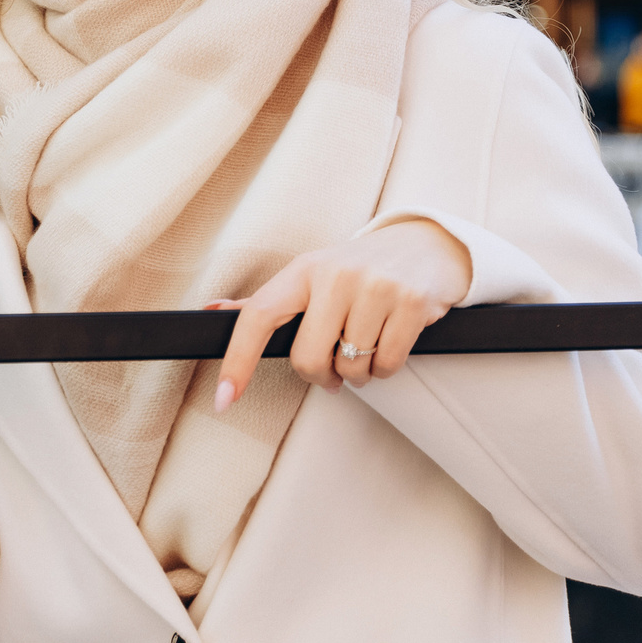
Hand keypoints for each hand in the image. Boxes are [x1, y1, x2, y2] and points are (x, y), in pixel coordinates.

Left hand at [212, 218, 472, 411]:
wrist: (428, 244)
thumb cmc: (361, 268)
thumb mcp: (313, 274)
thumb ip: (266, 301)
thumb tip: (213, 312)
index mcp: (305, 268)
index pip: (259, 315)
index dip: (237, 360)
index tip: (224, 399)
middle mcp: (337, 274)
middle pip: (307, 358)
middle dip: (320, 375)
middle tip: (334, 366)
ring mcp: (376, 286)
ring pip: (351, 369)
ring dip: (358, 373)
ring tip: (367, 346)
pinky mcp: (411, 302)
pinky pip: (388, 365)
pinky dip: (386, 368)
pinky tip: (389, 343)